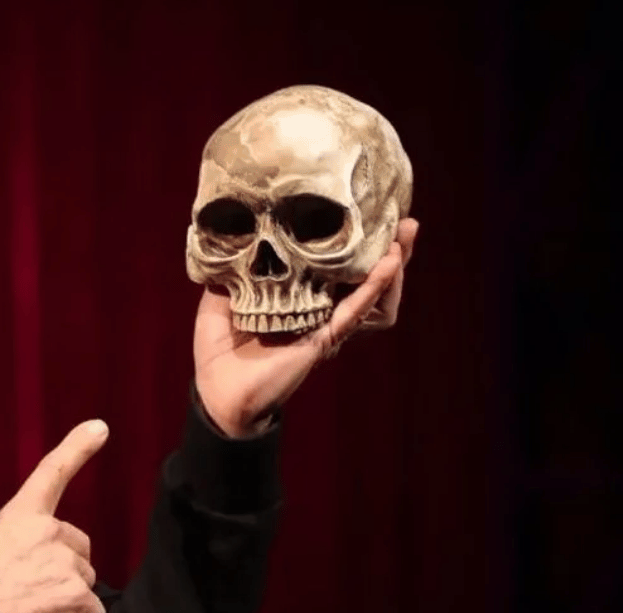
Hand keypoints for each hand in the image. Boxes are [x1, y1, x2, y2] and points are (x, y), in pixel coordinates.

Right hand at [0, 421, 109, 612]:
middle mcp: (50, 532)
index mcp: (23, 515)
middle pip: (79, 550)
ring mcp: (67, 564)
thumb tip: (46, 563)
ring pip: (85, 583)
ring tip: (35, 608)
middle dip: (67, 569)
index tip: (99, 428)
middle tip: (34, 589)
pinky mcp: (78, 595)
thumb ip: (25, 542)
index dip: (78, 448)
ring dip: (69, 598)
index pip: (53, 473)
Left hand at [194, 218, 419, 436]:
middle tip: (404, 217)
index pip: (331, 263)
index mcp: (296, 296)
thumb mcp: (219, 300)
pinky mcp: (324, 340)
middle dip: (386, 246)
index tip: (369, 209)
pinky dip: (372, 287)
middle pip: (361, 274)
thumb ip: (232, 272)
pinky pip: (353, 311)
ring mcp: (324, 324)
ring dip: (391, 263)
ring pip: (369, 290)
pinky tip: (388, 264)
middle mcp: (316, 308)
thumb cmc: (218, 352)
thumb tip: (231, 236)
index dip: (350, 239)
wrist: (217, 394)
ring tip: (405, 236)